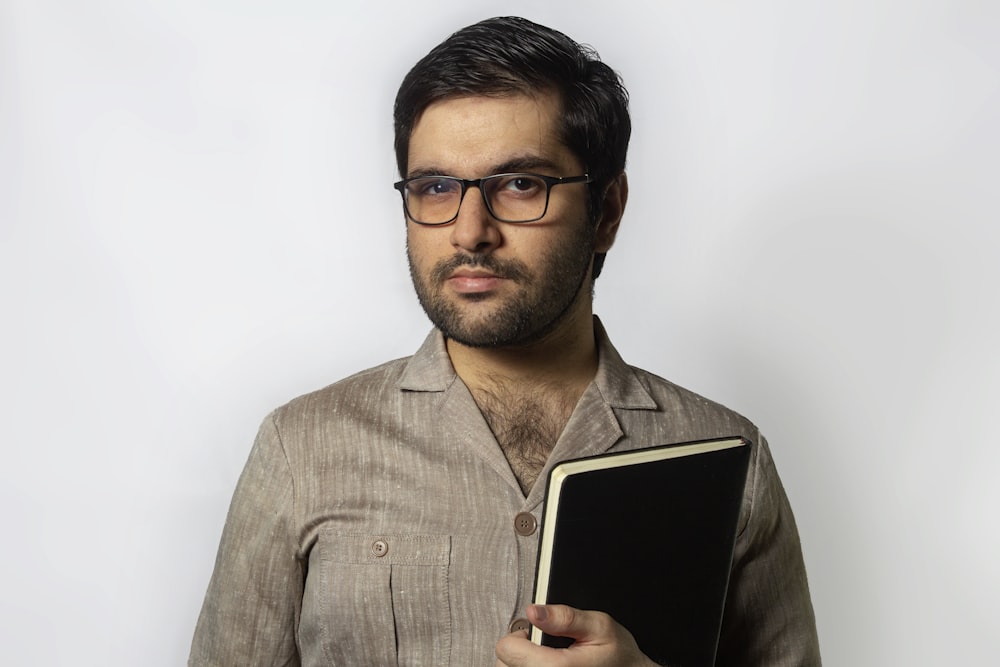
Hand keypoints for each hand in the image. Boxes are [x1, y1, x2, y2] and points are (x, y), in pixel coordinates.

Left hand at [494, 604, 658, 666]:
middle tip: (546, 647)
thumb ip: (565, 617)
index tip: (536, 633)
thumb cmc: (619, 657)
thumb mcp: (599, 626)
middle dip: (520, 651)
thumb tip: (534, 611)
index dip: (519, 635)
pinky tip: (546, 666)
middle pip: (503, 664)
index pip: (505, 650)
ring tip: (547, 659)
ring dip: (523, 663)